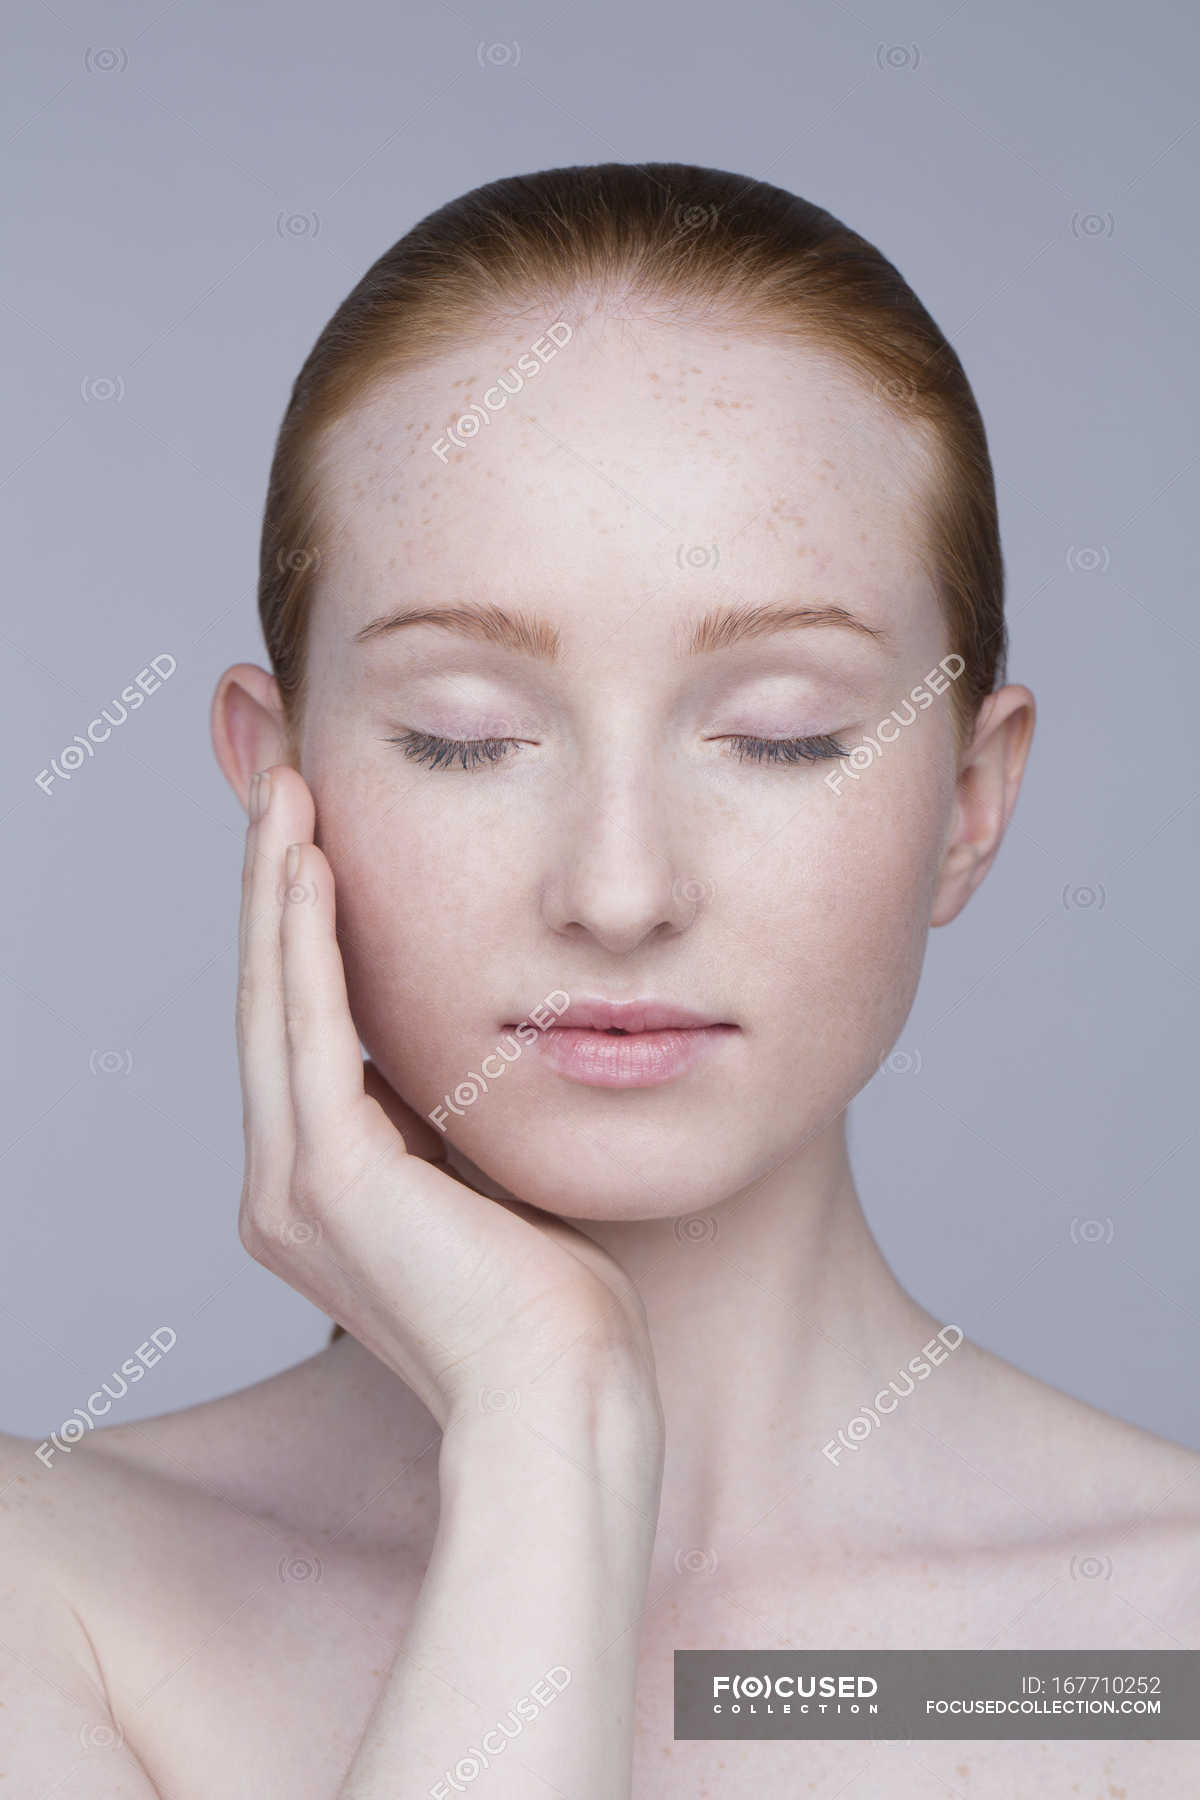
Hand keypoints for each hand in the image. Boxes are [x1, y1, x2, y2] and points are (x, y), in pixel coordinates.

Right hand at [235, 763, 660, 1437]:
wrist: (564, 1400)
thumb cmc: (556, 1308)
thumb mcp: (489, 1182)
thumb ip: (455, 1120)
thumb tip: (474, 1047)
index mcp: (323, 1191)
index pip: (303, 1032)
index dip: (303, 932)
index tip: (319, 843)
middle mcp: (285, 1188)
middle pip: (271, 1003)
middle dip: (277, 889)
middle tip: (284, 788)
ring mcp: (297, 1186)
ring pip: (275, 1001)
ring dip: (280, 890)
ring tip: (287, 795)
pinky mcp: (330, 1177)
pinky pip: (310, 1028)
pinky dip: (306, 939)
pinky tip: (313, 862)